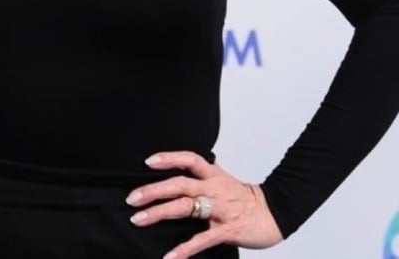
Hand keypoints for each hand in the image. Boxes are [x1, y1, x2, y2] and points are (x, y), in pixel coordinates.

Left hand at [126, 151, 282, 257]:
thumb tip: (181, 171)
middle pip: (180, 184)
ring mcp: (220, 209)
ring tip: (138, 219)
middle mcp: (214, 188)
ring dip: (159, 213)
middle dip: (153, 190)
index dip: (169, 158)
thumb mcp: (223, 180)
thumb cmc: (245, 198)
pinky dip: (184, 249)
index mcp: (213, 175)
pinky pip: (202, 240)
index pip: (189, 159)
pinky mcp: (227, 230)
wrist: (275, 213)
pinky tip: (169, 256)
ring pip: (185, 207)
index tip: (148, 162)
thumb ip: (203, 176)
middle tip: (132, 198)